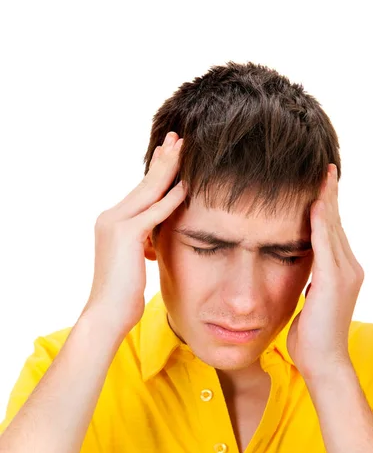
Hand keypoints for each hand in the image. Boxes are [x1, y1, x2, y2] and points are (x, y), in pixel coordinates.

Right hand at [80, 131, 185, 337]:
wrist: (106, 314)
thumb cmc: (123, 294)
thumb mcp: (135, 262)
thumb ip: (143, 244)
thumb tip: (154, 241)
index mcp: (113, 222)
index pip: (140, 191)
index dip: (156, 170)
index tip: (170, 152)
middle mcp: (111, 217)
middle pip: (144, 184)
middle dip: (163, 160)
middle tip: (178, 138)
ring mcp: (116, 224)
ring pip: (148, 191)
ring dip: (169, 168)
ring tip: (184, 149)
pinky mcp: (126, 236)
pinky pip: (154, 213)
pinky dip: (171, 199)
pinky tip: (186, 185)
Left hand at [286, 164, 363, 385]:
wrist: (324, 362)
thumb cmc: (312, 337)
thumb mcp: (310, 301)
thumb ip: (310, 282)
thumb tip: (300, 269)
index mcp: (341, 272)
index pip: (332, 233)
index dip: (327, 208)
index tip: (321, 186)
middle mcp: (349, 268)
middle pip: (336, 225)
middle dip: (329, 196)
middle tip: (325, 169)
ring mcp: (345, 274)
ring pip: (332, 230)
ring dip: (326, 202)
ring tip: (322, 177)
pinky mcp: (333, 282)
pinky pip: (325, 246)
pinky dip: (319, 224)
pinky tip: (314, 205)